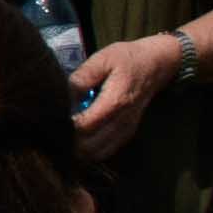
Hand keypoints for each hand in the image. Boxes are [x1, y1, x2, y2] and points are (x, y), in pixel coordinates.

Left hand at [68, 30, 189, 153]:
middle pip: (89, 146)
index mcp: (115, 101)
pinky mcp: (127, 133)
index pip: (85, 126)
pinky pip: (106, 151)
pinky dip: (91, 150)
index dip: (67, 125)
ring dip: (79, 148)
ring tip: (68, 132)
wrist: (156, 65)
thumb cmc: (127, 59)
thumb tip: (64, 95)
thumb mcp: (102, 59)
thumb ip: (82, 77)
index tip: (56, 117)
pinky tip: (81, 136)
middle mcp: (122, 121)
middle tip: (58, 126)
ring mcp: (126, 130)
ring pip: (97, 153)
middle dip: (69, 140)